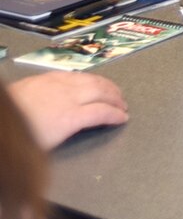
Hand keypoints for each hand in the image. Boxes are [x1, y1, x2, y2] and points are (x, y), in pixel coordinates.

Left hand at [10, 72, 128, 149]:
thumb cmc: (22, 136)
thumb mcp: (47, 144)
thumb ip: (69, 132)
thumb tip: (83, 128)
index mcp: (69, 117)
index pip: (102, 112)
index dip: (116, 115)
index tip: (124, 118)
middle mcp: (68, 96)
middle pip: (100, 92)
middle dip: (116, 97)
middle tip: (124, 103)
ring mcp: (58, 83)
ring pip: (91, 79)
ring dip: (106, 85)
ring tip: (114, 90)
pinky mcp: (48, 76)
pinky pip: (76, 74)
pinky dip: (90, 77)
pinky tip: (91, 80)